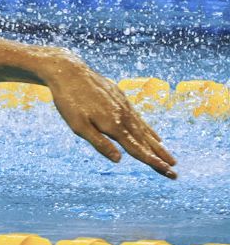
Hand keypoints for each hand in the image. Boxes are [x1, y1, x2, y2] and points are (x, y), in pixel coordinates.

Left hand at [47, 57, 176, 178]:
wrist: (70, 71)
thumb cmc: (70, 102)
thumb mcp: (78, 126)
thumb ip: (100, 143)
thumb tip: (119, 160)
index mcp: (114, 126)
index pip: (138, 150)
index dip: (154, 163)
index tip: (170, 173)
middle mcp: (124, 116)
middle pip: (146, 142)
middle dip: (161, 158)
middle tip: (176, 172)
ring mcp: (125, 107)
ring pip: (145, 131)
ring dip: (158, 146)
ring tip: (170, 158)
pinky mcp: (122, 100)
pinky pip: (140, 120)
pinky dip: (150, 131)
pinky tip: (155, 137)